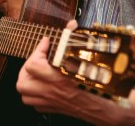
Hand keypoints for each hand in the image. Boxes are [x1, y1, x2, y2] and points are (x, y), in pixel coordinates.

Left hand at [16, 20, 134, 125]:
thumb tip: (71, 24)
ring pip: (26, 95)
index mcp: (59, 78)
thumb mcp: (90, 59)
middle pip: (22, 83)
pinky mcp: (57, 109)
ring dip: (28, 82)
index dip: (38, 49)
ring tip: (37, 73)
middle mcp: (52, 92)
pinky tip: (45, 87)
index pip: (33, 64)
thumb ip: (76, 40)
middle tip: (38, 59)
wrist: (112, 109)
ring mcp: (53, 102)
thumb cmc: (104, 86)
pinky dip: (36, 96)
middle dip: (26, 68)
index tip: (47, 42)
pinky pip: (36, 105)